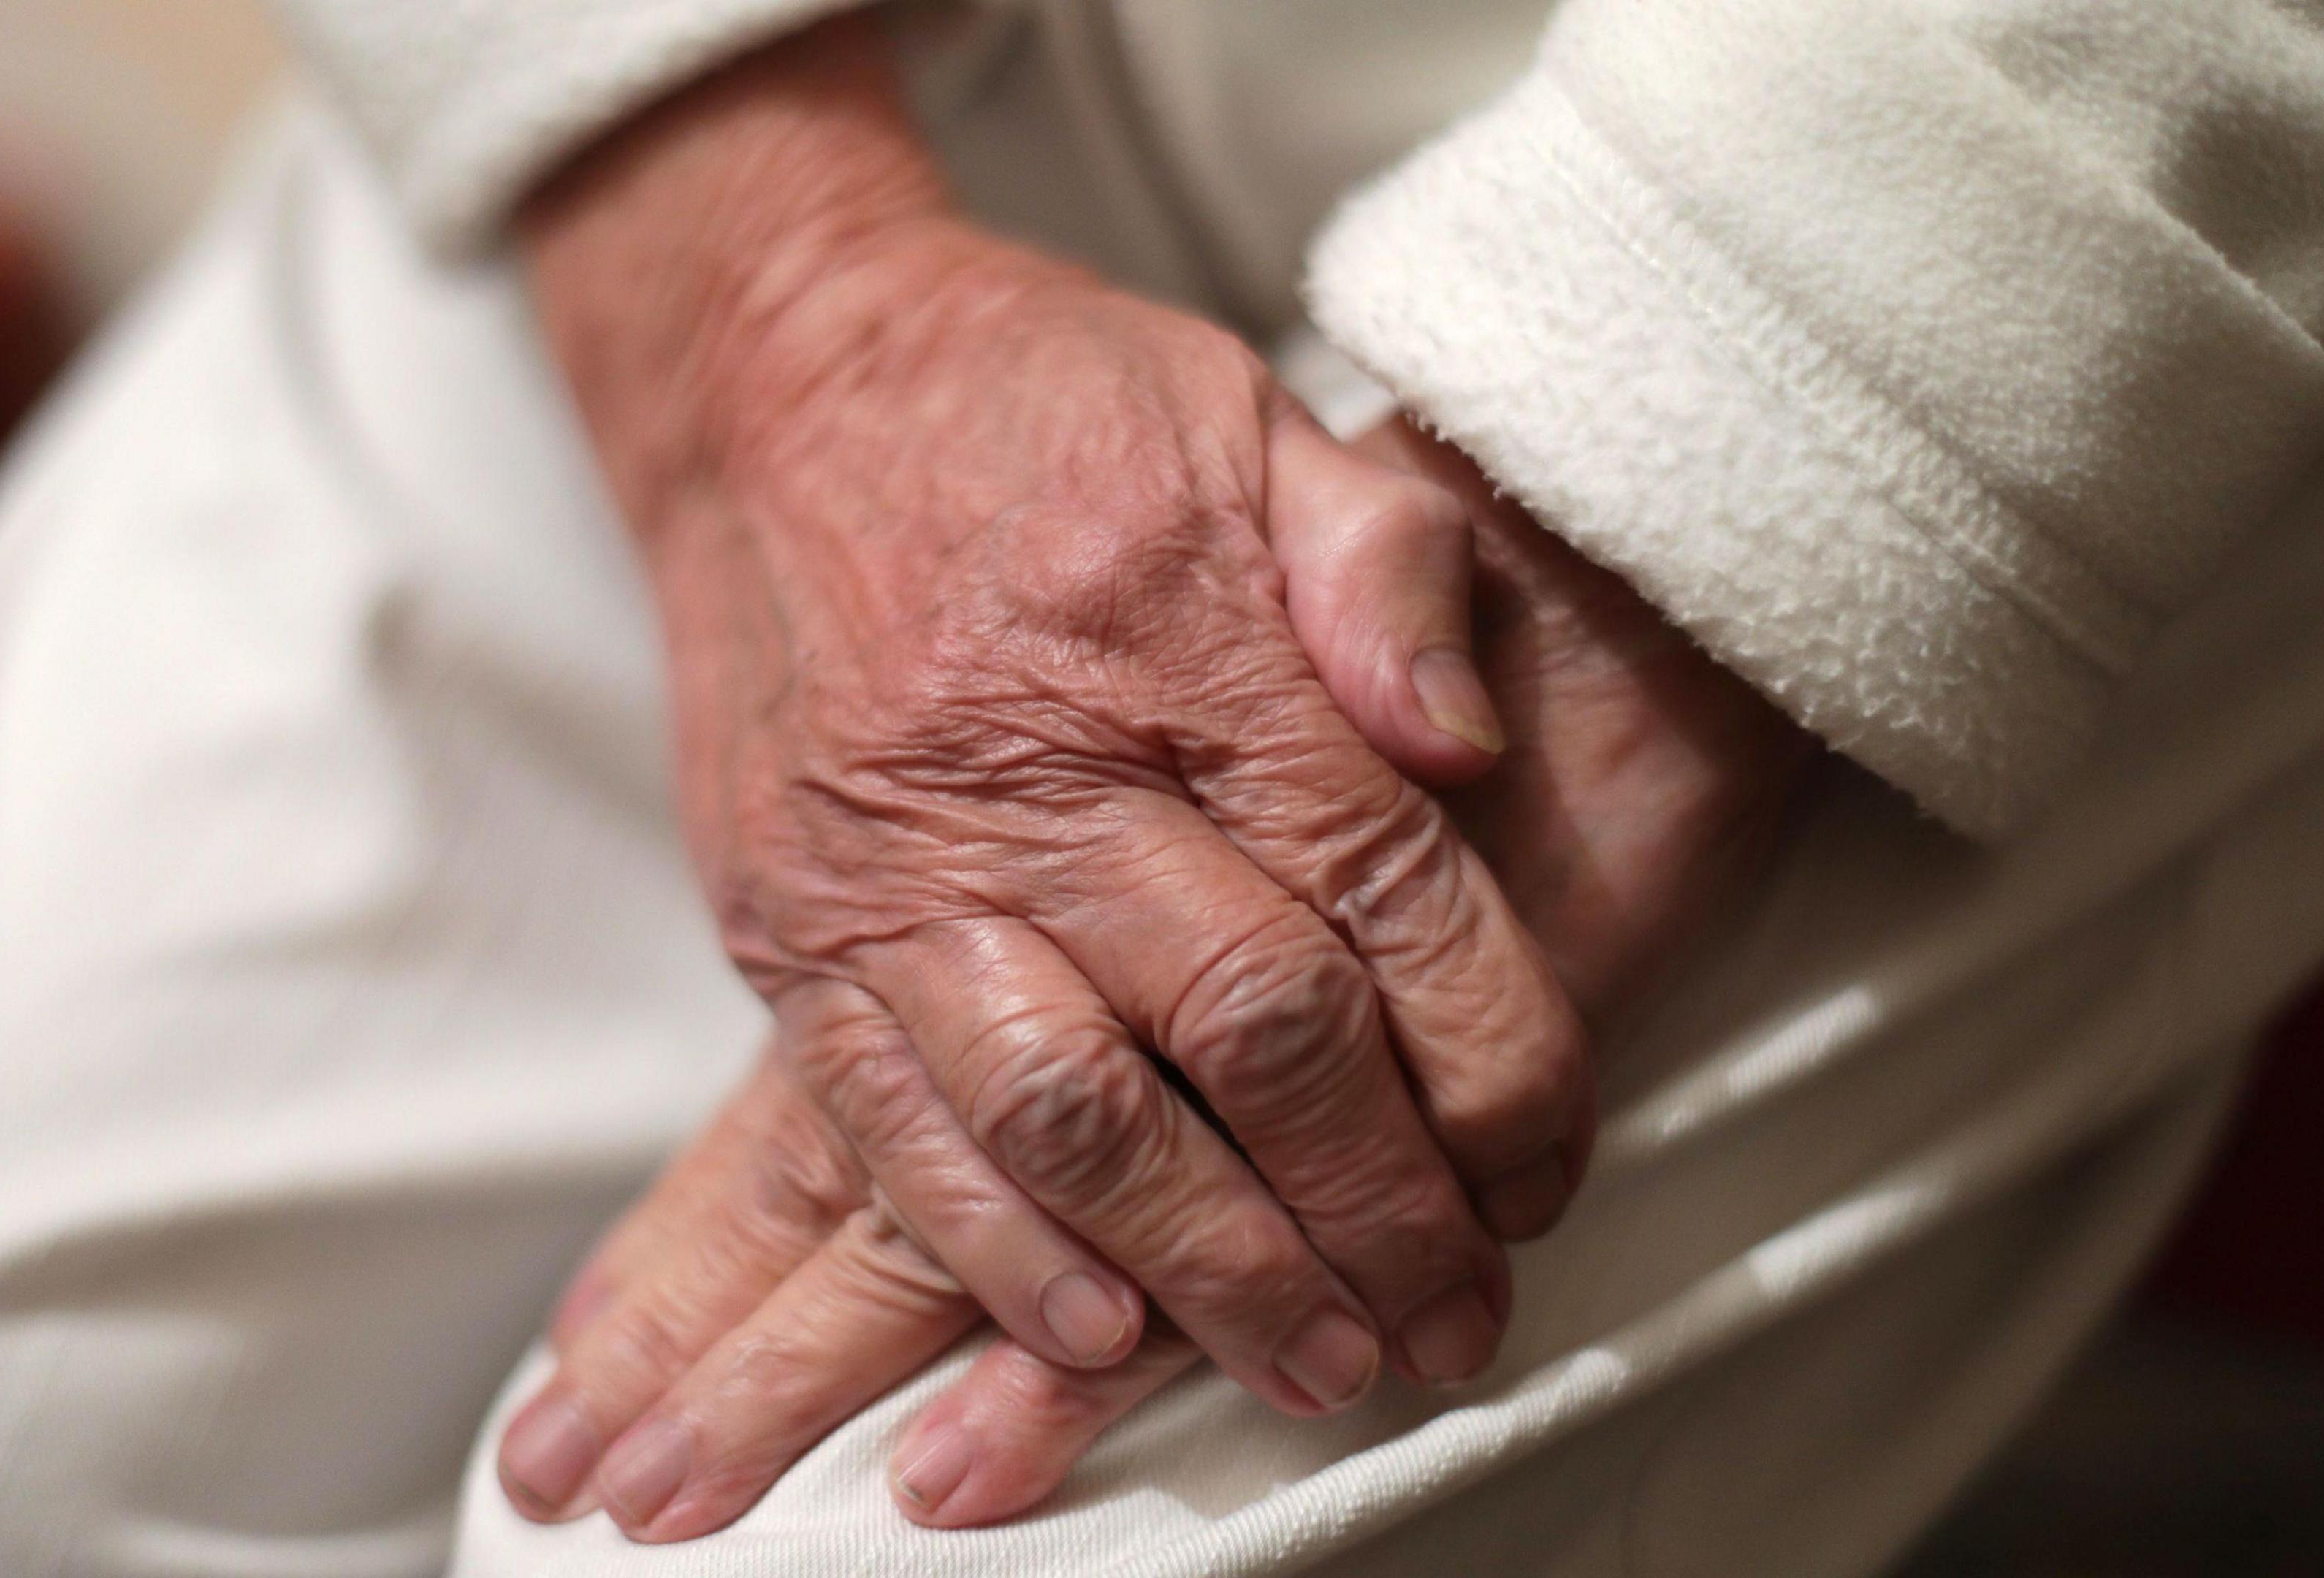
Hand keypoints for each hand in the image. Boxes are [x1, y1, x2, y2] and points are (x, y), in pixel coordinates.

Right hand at [500, 419, 1812, 1538]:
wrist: (778, 377)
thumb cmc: (1041, 405)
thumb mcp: (1253, 419)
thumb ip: (1389, 571)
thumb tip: (1477, 750)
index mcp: (1188, 645)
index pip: (1384, 897)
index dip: (1493, 1063)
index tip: (1545, 1172)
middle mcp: (1041, 771)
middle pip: (1251, 1034)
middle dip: (1375, 1209)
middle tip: (1451, 1324)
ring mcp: (896, 863)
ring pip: (1075, 1116)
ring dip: (1209, 1269)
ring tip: (1312, 1366)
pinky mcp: (788, 925)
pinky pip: (886, 1126)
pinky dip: (995, 1250)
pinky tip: (1093, 1333)